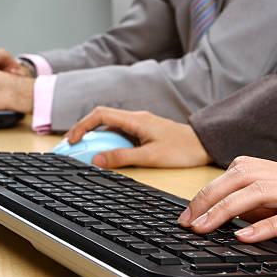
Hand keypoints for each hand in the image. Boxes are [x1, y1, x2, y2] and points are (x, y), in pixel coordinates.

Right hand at [66, 106, 212, 167]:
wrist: (205, 145)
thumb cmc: (182, 149)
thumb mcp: (150, 157)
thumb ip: (123, 158)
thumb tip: (97, 160)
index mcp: (136, 120)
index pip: (100, 115)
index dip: (82, 126)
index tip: (72, 141)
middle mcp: (136, 119)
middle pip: (101, 120)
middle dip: (84, 132)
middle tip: (72, 148)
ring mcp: (140, 125)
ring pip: (111, 128)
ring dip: (96, 139)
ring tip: (85, 154)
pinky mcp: (144, 133)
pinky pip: (120, 135)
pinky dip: (109, 143)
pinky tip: (107, 156)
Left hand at [178, 156, 276, 259]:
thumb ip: (259, 204)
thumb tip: (224, 211)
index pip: (237, 170)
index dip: (209, 189)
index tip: (188, 213)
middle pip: (243, 175)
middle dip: (210, 197)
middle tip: (189, 221)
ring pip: (262, 190)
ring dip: (227, 209)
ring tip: (205, 227)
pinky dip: (266, 225)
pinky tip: (245, 236)